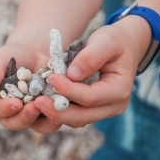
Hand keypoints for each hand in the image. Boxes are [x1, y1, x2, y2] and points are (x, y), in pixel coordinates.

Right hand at [0, 42, 62, 131]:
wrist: (37, 51)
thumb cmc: (14, 54)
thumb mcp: (1, 58)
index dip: (5, 109)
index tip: (15, 103)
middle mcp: (14, 113)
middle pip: (16, 123)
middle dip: (25, 117)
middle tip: (35, 107)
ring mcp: (34, 115)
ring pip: (39, 126)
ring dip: (46, 121)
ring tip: (53, 109)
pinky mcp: (52, 112)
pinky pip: (57, 119)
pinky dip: (62, 114)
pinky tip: (67, 106)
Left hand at [33, 16, 150, 129]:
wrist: (124, 46)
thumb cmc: (115, 41)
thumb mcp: (106, 40)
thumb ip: (91, 56)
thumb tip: (72, 74)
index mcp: (119, 90)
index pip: (90, 97)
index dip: (69, 90)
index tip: (51, 79)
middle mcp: (113, 106)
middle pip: (82, 116)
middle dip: (58, 111)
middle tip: (36, 102)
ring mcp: (103, 110)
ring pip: (76, 119)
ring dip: (56, 113)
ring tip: (35, 103)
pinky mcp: (92, 109)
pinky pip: (74, 114)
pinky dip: (58, 110)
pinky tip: (43, 101)